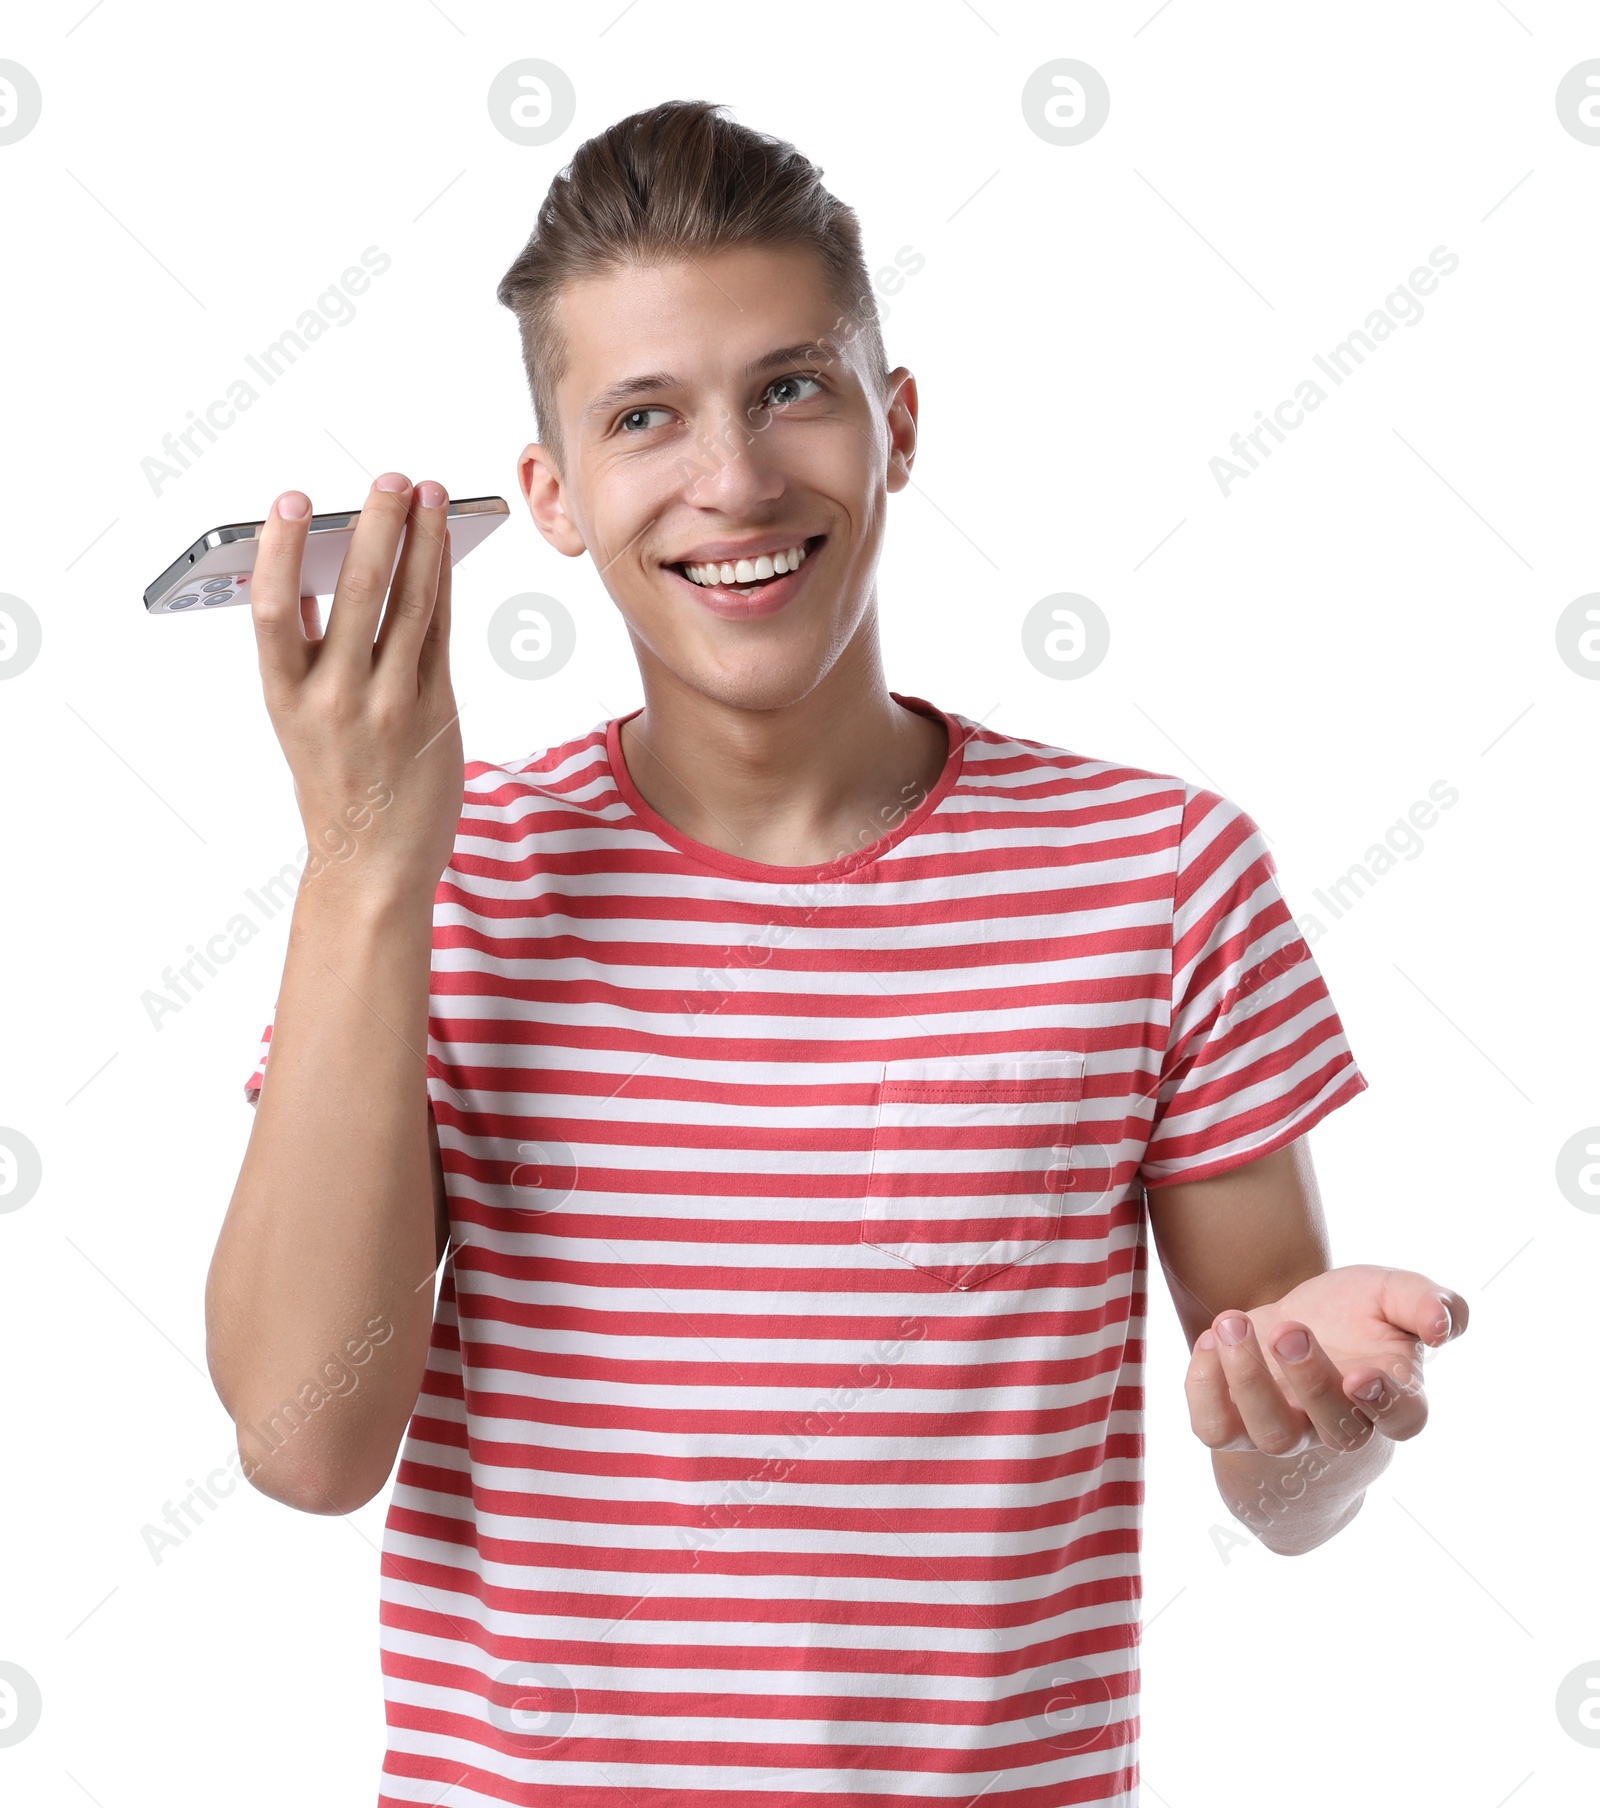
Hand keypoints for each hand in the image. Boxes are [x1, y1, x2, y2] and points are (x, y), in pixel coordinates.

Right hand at [251, 474, 463, 907]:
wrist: (375, 863)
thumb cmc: (336, 783)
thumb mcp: (297, 718)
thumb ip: (305, 649)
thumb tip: (309, 573)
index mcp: (284, 695)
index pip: (273, 609)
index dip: (279, 549)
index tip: (292, 499)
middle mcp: (335, 698)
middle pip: (356, 591)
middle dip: (377, 525)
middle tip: (390, 477)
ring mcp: (389, 704)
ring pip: (409, 603)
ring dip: (424, 540)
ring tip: (431, 492)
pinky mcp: (434, 710)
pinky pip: (439, 630)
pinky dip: (442, 581)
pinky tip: (444, 545)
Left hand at [1184, 1263, 1468, 1457]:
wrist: (1296, 1319)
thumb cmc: (1355, 1311)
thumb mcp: (1392, 1291)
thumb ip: (1427, 1302)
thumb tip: (1443, 1326)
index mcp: (1395, 1396)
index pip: (1403, 1418)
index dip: (1385, 1402)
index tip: (1361, 1373)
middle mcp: (1341, 1424)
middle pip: (1334, 1429)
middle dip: (1309, 1381)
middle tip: (1289, 1330)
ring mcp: (1287, 1429)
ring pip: (1271, 1434)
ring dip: (1247, 1379)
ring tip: (1233, 1322)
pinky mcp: (1237, 1424)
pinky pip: (1214, 1429)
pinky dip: (1203, 1388)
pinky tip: (1208, 1340)